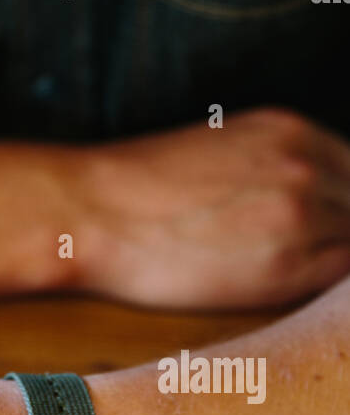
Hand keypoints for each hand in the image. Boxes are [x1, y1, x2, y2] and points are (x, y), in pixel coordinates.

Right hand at [74, 108, 349, 307]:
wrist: (89, 213)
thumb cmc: (137, 187)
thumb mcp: (220, 147)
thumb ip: (276, 163)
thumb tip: (315, 197)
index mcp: (288, 130)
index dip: (344, 200)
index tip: (326, 223)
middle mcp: (304, 166)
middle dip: (340, 228)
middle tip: (291, 249)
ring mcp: (299, 215)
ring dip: (333, 256)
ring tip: (279, 267)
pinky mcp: (284, 268)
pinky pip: (340, 279)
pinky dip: (326, 284)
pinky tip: (282, 284)